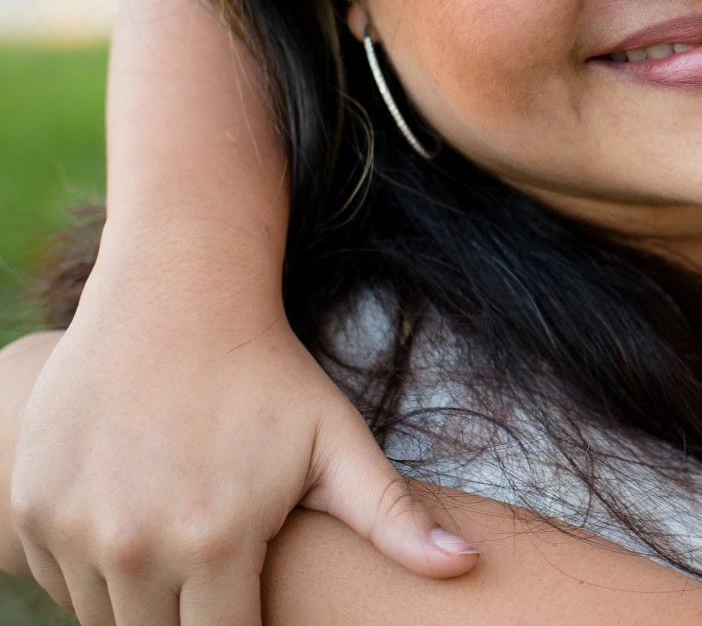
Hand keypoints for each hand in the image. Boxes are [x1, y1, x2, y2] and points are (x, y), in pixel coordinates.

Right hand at [12, 257, 476, 625]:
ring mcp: (73, 530)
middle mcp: (135, 547)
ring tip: (182, 544)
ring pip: (106, 615)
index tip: (256, 604)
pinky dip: (90, 571)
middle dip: (192, 619)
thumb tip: (469, 566)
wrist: (177, 297)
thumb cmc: (271, 373)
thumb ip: (393, 517)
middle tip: (220, 568)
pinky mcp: (33, 508)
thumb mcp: (336, 441)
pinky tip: (132, 525)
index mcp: (214, 544)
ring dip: (140, 601)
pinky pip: (59, 578)